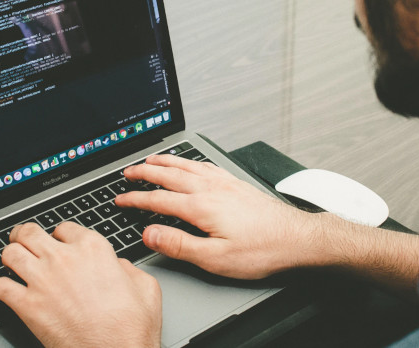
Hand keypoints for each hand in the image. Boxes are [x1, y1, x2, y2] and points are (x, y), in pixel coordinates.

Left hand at [0, 222, 161, 347]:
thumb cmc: (131, 327)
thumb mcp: (145, 286)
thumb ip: (127, 267)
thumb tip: (117, 265)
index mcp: (93, 248)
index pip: (64, 227)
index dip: (60, 234)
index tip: (58, 241)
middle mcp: (64, 258)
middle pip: (29, 232)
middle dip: (24, 235)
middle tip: (22, 239)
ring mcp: (42, 280)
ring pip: (10, 253)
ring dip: (9, 256)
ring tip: (11, 261)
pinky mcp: (27, 306)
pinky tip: (4, 290)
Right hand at [115, 154, 318, 278]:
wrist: (298, 238)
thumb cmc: (262, 250)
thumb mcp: (216, 259)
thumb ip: (180, 245)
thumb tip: (150, 234)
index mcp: (202, 207)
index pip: (159, 199)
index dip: (136, 199)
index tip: (120, 199)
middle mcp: (212, 189)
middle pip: (169, 175)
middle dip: (145, 172)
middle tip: (128, 172)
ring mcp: (225, 183)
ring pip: (187, 166)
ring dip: (165, 162)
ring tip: (151, 160)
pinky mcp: (236, 184)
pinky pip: (205, 166)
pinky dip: (189, 161)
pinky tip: (189, 163)